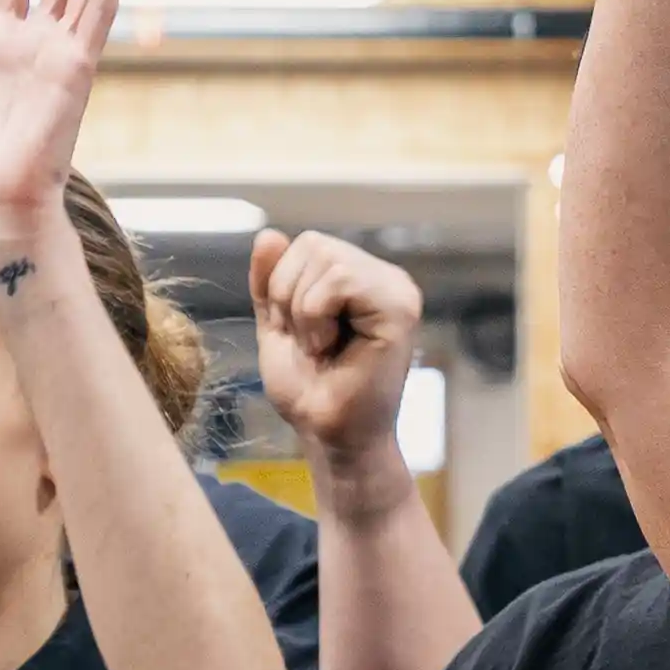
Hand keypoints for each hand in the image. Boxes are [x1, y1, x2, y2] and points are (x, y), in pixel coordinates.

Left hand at [249, 231, 427, 477]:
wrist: (328, 436)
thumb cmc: (310, 391)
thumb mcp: (278, 327)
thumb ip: (272, 282)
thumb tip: (268, 233)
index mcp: (361, 278)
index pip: (308, 244)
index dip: (284, 286)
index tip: (299, 334)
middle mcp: (385, 277)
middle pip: (315, 244)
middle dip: (290, 296)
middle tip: (310, 343)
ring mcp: (397, 289)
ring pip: (326, 259)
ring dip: (304, 311)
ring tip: (322, 347)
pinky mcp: (401, 307)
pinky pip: (341, 280)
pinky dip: (318, 316)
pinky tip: (334, 347)